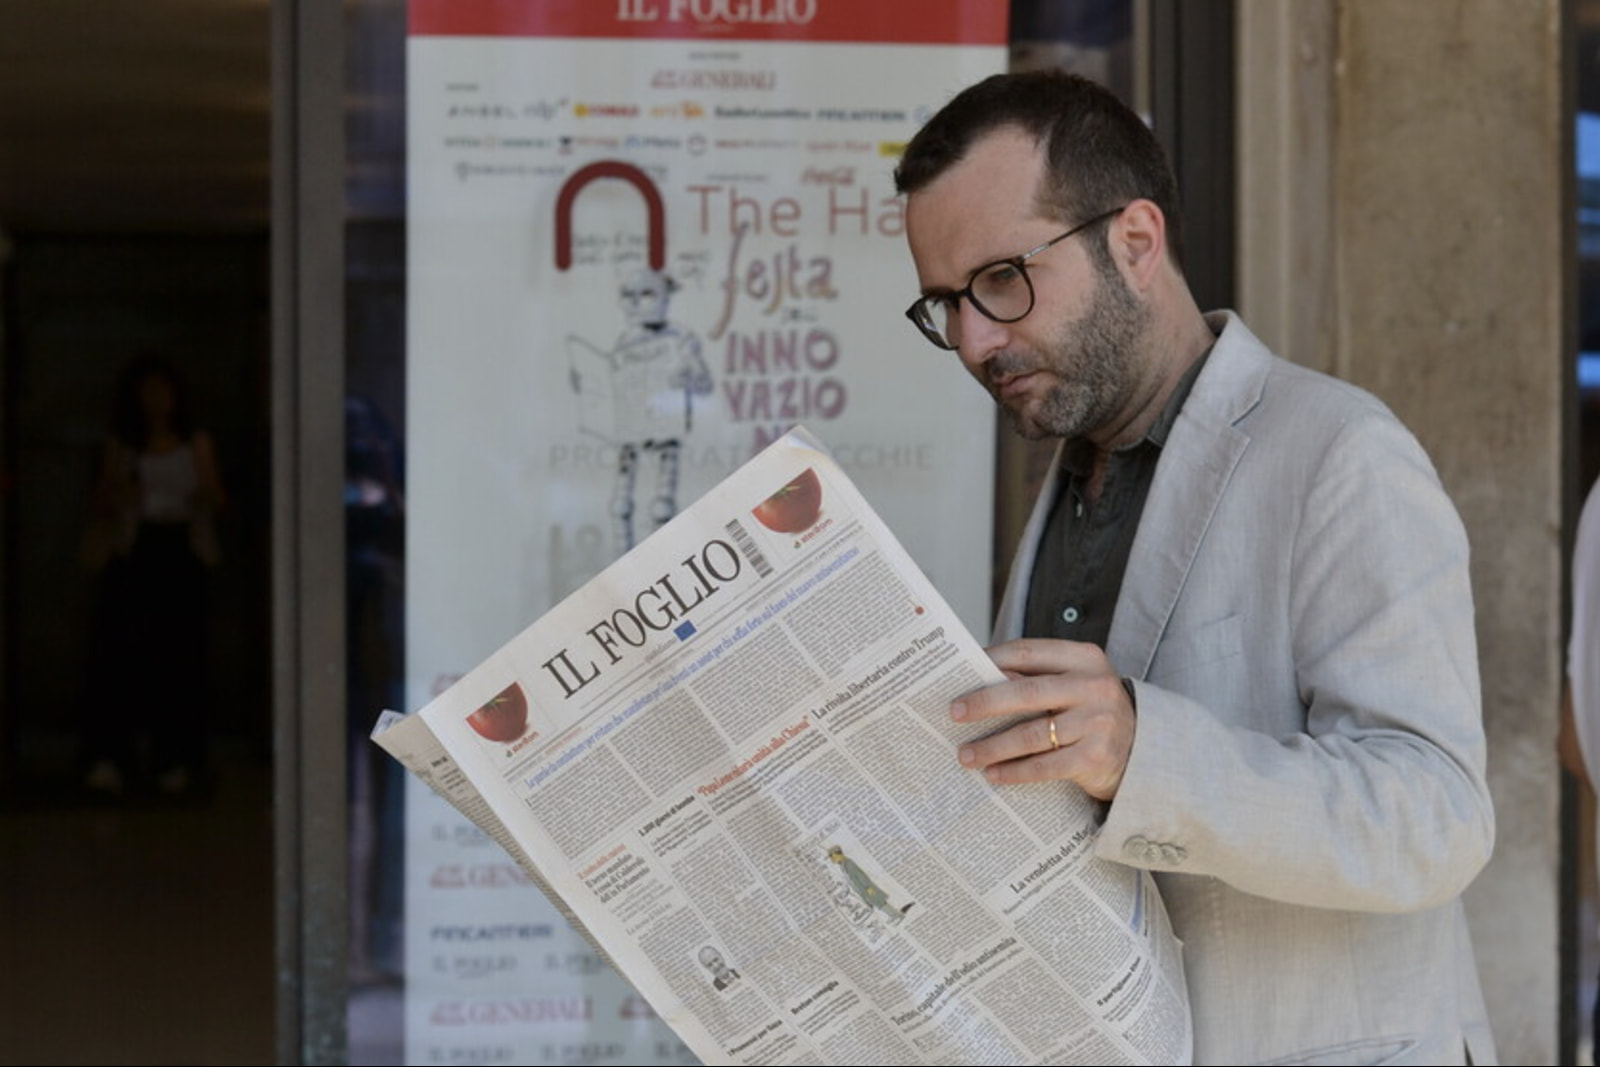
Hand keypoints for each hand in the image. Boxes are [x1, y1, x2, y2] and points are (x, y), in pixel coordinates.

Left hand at [951, 639, 1135, 799]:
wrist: (1142, 751)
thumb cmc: (1092, 711)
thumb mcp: (1074, 683)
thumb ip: (1036, 677)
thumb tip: (977, 679)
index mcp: (1084, 658)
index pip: (1027, 652)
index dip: (990, 660)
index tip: (959, 672)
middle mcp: (1094, 686)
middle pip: (1026, 692)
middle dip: (984, 703)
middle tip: (953, 713)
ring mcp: (1098, 722)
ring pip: (1031, 734)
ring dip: (993, 746)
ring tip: (966, 754)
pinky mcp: (1096, 757)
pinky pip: (1044, 766)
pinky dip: (1014, 771)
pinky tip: (993, 774)